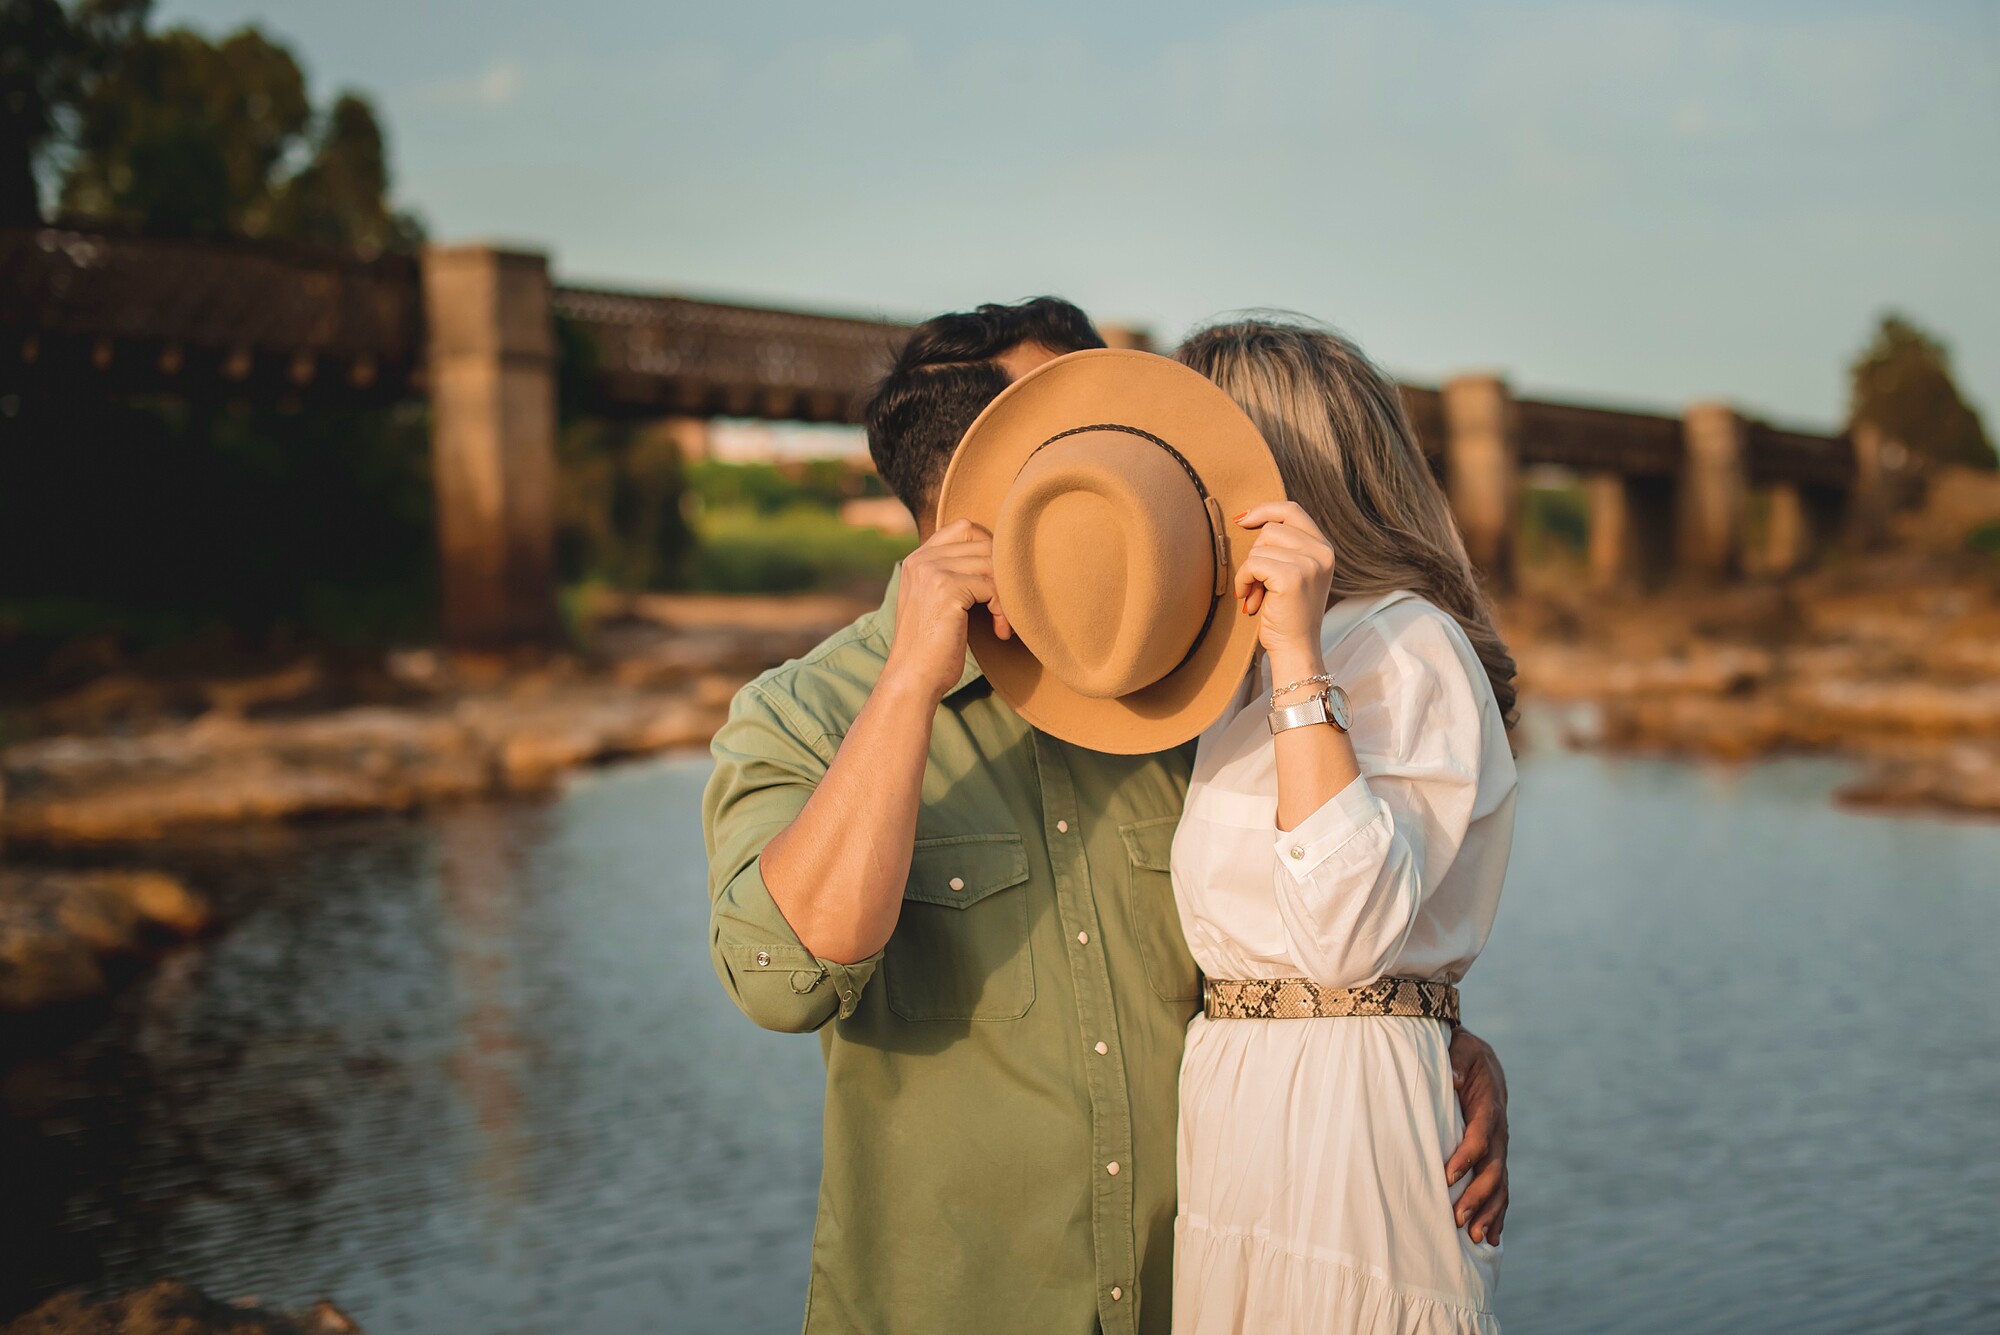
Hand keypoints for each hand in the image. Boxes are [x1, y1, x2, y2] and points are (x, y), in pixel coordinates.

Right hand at [882, 519, 1012, 702]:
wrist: (912, 679)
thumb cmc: (932, 649)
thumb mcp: (938, 603)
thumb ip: (955, 576)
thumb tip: (1001, 560)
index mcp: (918, 559)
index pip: (965, 528)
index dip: (990, 551)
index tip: (996, 585)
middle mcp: (922, 559)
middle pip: (984, 544)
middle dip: (1003, 576)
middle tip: (1006, 609)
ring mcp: (933, 572)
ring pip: (992, 564)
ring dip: (1007, 595)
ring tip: (1003, 623)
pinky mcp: (947, 589)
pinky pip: (993, 587)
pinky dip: (1004, 610)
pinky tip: (1000, 632)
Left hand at [1232, 502, 1335, 683]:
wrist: (1295, 649)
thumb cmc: (1286, 613)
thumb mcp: (1293, 572)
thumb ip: (1284, 546)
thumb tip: (1247, 517)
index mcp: (1324, 548)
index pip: (1292, 510)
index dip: (1264, 510)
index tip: (1242, 520)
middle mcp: (1322, 552)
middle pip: (1271, 528)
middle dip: (1256, 554)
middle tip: (1260, 584)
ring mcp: (1310, 564)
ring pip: (1260, 546)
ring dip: (1249, 570)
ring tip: (1258, 594)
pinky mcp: (1293, 577)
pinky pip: (1252, 564)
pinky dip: (1244, 580)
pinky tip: (1251, 599)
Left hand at [1445, 1028, 1509, 1243]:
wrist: (1480, 1057)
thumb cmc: (1463, 1052)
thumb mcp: (1460, 1048)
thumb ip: (1457, 1061)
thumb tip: (1454, 1077)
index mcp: (1489, 1107)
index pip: (1479, 1137)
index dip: (1465, 1158)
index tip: (1447, 1177)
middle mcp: (1498, 1132)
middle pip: (1493, 1170)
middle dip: (1477, 1196)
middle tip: (1458, 1219)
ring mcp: (1499, 1147)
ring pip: (1500, 1185)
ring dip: (1489, 1212)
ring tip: (1475, 1237)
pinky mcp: (1495, 1156)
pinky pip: (1501, 1188)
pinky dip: (1498, 1213)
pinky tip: (1492, 1237)